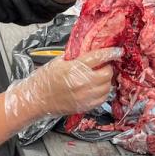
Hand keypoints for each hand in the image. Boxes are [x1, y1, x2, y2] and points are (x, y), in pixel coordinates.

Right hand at [4, 46, 121, 124]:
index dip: (111, 53)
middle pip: (107, 73)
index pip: (99, 57)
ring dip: (106, 80)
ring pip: (107, 86)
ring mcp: (85, 96)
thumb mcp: (58, 61)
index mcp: (73, 68)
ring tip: (98, 76)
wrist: (36, 100)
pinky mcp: (85, 106)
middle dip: (108, 67)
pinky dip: (103, 91)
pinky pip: (103, 98)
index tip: (118, 51)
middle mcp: (82, 83)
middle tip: (103, 65)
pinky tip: (96, 87)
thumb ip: (76, 56)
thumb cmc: (44, 79)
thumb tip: (91, 49)